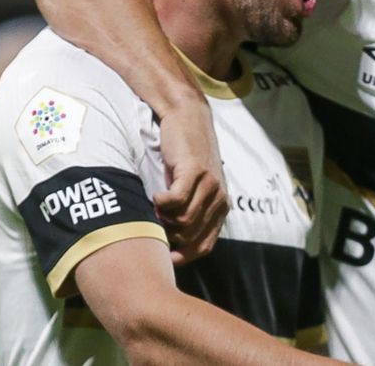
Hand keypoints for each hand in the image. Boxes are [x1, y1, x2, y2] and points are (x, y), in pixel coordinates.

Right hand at [152, 99, 228, 265]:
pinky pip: (176, 201)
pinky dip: (161, 203)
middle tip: (153, 223)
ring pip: (182, 221)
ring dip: (163, 218)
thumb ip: (190, 212)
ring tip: (154, 206)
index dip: (183, 256)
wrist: (186, 118)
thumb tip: (171, 245)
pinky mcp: (195, 171)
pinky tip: (155, 195)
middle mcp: (220, 198)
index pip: (204, 246)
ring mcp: (210, 185)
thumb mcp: (193, 188)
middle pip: (190, 237)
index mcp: (221, 207)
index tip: (163, 257)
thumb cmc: (184, 157)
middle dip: (168, 236)